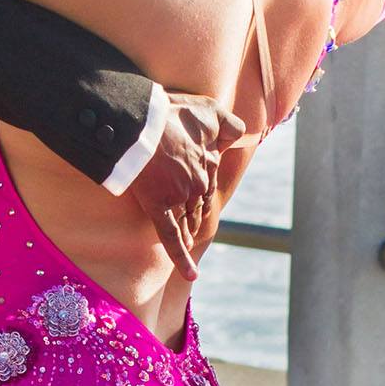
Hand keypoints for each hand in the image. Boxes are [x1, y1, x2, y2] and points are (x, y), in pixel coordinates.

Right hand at [127, 92, 245, 281]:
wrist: (142, 123)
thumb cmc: (171, 113)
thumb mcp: (208, 109)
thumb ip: (228, 122)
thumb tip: (242, 133)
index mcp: (208, 162)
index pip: (209, 178)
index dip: (201, 184)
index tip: (196, 190)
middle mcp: (199, 182)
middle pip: (198, 203)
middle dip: (193, 213)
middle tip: (189, 225)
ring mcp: (179, 197)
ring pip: (187, 220)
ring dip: (189, 233)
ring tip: (188, 244)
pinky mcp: (160, 207)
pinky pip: (172, 237)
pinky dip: (182, 258)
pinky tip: (191, 276)